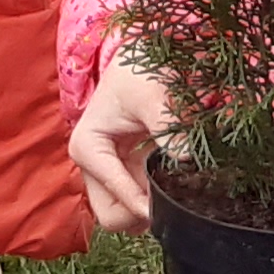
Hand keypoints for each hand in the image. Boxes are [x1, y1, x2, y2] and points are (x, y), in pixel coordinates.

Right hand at [70, 52, 180, 234]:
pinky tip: (176, 176)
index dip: (144, 206)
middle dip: (144, 212)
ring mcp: (108, 172)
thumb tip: (185, 158)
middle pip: (114, 216)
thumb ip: (167, 126)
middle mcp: (92, 166)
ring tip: (179, 180)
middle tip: (176, 195)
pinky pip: (140, 200)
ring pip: (128, 214)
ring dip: (153, 204)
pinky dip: (159, 196)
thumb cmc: (139, 71)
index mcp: (88, 148)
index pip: (114, 199)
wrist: (140, 57)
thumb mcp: (152, 94)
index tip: (174, 208)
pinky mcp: (125, 173)